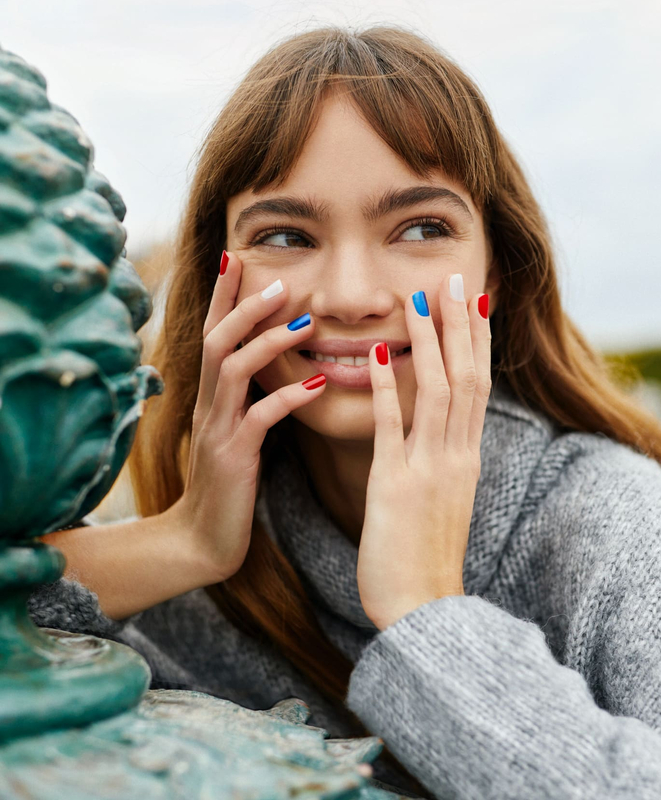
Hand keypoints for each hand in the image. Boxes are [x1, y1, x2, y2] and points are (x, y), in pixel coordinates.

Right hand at [169, 253, 325, 581]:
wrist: (202, 543)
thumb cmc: (227, 488)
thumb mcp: (236, 435)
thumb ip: (251, 401)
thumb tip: (281, 370)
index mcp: (212, 397)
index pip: (215, 334)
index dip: (225, 296)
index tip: (238, 257)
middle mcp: (209, 405)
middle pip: (217, 339)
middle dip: (244, 306)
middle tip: (279, 280)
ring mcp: (217, 429)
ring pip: (233, 369)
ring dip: (267, 341)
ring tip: (304, 322)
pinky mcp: (232, 457)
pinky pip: (258, 419)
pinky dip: (288, 398)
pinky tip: (319, 384)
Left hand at [356, 275, 491, 629]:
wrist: (423, 613)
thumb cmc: (426, 561)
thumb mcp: (444, 501)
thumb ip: (443, 461)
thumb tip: (443, 431)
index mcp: (467, 458)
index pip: (478, 386)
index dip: (476, 340)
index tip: (472, 300)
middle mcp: (456, 456)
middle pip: (467, 377)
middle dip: (460, 326)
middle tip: (453, 278)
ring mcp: (429, 469)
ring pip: (438, 392)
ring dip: (429, 343)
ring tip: (417, 300)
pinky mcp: (396, 486)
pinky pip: (392, 429)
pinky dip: (387, 388)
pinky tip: (375, 354)